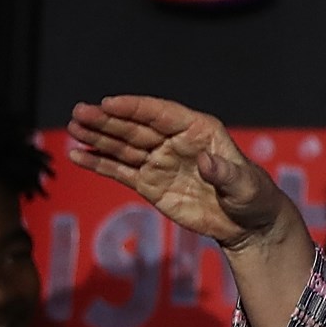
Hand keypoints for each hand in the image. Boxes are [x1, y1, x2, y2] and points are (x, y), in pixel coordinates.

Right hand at [67, 96, 298, 253]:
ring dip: (97, 137)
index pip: (161, 113)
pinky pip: (120, 171)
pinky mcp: (150, 184)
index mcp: (198, 130)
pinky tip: (77, 155)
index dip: (135, 107)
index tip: (109, 103)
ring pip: (123, 146)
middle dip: (107, 120)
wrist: (246, 224)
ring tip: (72, 127)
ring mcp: (159, 161)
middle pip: (136, 127)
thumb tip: (206, 163)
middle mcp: (174, 141)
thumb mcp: (245, 186)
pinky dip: (99, 163)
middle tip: (80, 112)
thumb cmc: (252, 196)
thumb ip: (225, 174)